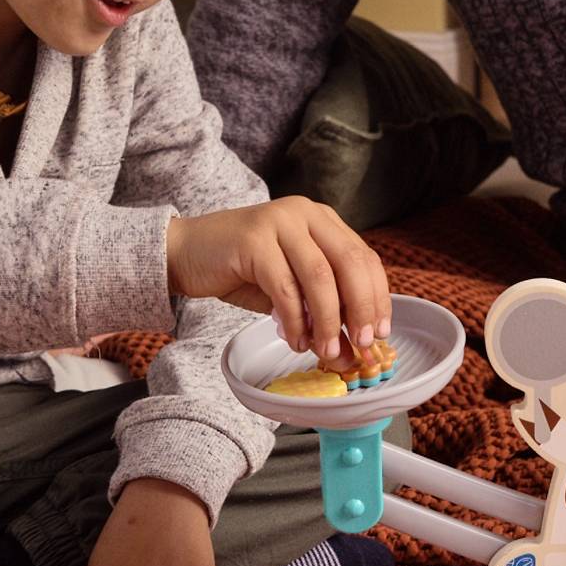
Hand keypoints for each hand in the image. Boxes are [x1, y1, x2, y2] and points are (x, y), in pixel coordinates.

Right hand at [166, 197, 390, 363]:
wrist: (186, 253)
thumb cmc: (242, 271)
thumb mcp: (292, 289)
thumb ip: (322, 309)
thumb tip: (351, 350)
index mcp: (322, 220)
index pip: (364, 258)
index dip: (377, 297)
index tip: (380, 333)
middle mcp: (305, 214)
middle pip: (350, 264)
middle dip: (360, 309)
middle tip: (361, 345)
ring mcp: (279, 222)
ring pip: (319, 277)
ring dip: (327, 321)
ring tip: (326, 351)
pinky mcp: (253, 240)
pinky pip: (285, 288)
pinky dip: (295, 321)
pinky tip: (295, 341)